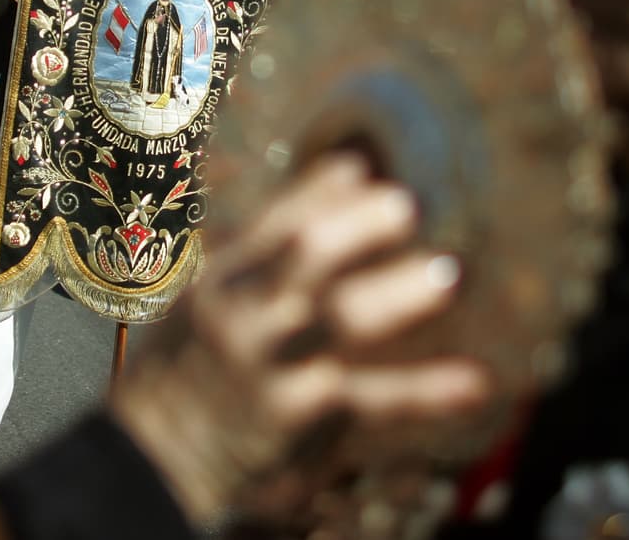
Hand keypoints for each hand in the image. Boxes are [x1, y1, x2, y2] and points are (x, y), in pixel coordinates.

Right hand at [109, 154, 490, 525]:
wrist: (152, 458)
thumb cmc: (193, 362)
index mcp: (225, 277)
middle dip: (356, 228)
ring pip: (338, 320)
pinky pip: (371, 400)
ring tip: (447, 275)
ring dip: (395, 295)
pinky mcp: (301, 416)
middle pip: (303, 256)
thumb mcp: (213, 290)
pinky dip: (425, 390)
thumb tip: (350, 169)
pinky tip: (475, 379)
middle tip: (405, 207)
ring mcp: (274, 364)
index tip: (365, 172)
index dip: (320, 193)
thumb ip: (278, 231)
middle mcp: (246, 313)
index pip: (275, 221)